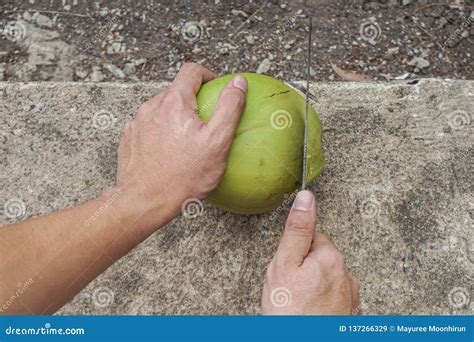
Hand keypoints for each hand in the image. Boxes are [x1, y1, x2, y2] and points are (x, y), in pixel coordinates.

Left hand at [115, 63, 246, 223]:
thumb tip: (238, 83)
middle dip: (192, 101)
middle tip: (204, 124)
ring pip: (160, 109)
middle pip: (175, 91)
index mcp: (174, 102)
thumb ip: (229, 107)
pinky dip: (160, 132)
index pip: (191, 71)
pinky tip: (168, 152)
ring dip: (175, 117)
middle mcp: (151, 107)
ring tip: (186, 141)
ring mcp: (137, 123)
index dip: (207, 75)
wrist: (144, 202)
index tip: (215, 89)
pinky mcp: (129, 139)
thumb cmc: (183, 176)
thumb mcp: (217, 142)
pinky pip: (148, 127)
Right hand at [262, 190, 360, 314]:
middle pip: (319, 260)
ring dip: (312, 288)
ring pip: (325, 281)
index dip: (294, 253)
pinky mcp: (349, 316)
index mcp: (330, 258)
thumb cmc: (290, 311)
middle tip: (289, 289)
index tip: (288, 269)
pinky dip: (321, 304)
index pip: (312, 238)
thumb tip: (306, 197)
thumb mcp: (284, 264)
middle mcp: (346, 275)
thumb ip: (297, 229)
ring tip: (298, 305)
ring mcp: (350, 297)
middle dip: (304, 270)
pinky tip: (309, 314)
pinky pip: (332, 300)